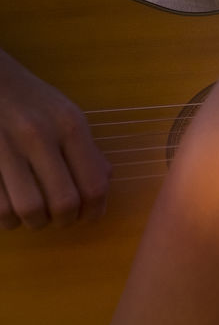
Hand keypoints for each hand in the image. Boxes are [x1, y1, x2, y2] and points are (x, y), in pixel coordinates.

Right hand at [0, 49, 110, 229]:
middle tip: (63, 220)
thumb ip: (88, 150)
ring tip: (37, 217)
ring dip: (36, 223)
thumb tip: (103, 186)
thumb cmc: (33, 100)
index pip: (93, 184)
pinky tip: (13, 211)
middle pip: (63, 203)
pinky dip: (9, 219)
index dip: (95, 211)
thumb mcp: (69, 114)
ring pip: (28, 210)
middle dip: (66, 221)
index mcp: (69, 126)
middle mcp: (38, 137)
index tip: (89, 216)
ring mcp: (5, 149)